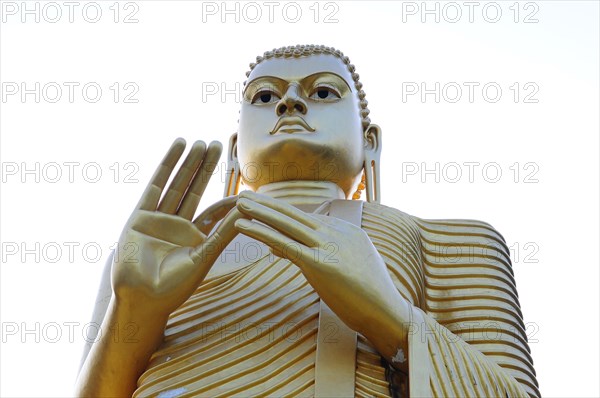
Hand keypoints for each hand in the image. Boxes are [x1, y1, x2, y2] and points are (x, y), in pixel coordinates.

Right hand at [112, 138, 240, 319]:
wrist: (142, 299)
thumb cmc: (174, 287)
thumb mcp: (204, 257)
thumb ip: (223, 233)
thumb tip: (246, 211)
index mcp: (194, 237)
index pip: (213, 208)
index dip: (225, 194)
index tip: (239, 177)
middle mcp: (177, 225)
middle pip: (194, 188)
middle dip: (205, 167)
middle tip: (217, 143)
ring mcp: (158, 218)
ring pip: (178, 183)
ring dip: (189, 162)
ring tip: (201, 142)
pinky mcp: (141, 215)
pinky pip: (156, 184)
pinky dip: (167, 164)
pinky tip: (178, 146)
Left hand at [233, 191, 409, 340]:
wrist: (388, 312)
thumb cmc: (370, 296)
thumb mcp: (350, 267)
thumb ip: (325, 256)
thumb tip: (296, 252)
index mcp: (346, 230)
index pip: (307, 219)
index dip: (281, 215)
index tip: (262, 209)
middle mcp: (336, 232)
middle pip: (294, 214)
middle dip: (268, 204)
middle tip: (244, 195)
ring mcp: (328, 245)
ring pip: (287, 223)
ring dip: (259, 211)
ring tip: (238, 203)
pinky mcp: (320, 263)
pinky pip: (284, 243)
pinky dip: (260, 231)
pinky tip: (243, 225)